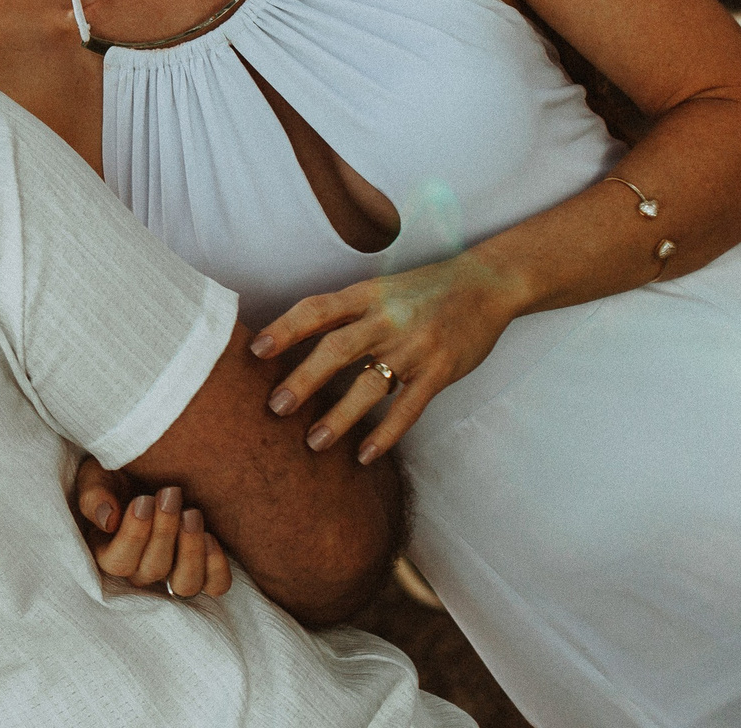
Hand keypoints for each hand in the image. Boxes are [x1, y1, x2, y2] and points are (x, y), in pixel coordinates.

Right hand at [72, 459, 231, 598]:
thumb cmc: (118, 473)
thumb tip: (107, 520)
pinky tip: (210, 535)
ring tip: (192, 514)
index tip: (143, 501)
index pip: (119, 563)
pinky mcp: (203, 569)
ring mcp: (173, 574)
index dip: (133, 536)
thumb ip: (94, 495)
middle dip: (164, 530)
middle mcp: (140, 571)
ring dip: (191, 550)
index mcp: (107, 552)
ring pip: (185, 585)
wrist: (151, 469)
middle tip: (170, 493)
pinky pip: (215, 584)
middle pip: (153, 569)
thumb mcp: (97, 476)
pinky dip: (216, 565)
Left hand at [250, 253, 523, 463]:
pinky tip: (365, 455)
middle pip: (338, 348)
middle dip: (304, 378)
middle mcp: (387, 319)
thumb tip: (291, 343)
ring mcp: (415, 347)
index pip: (317, 309)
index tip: (255, 351)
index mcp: (365, 295)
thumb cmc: (421, 290)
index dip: (284, 329)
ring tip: (314, 442)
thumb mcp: (378, 289)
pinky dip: (387, 433)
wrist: (486, 284)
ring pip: (371, 384)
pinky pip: (409, 407)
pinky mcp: (440, 371)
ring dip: (341, 416)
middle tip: (276, 407)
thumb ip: (343, 312)